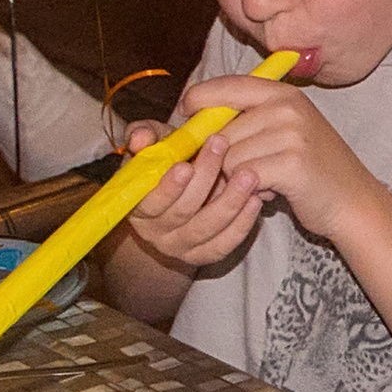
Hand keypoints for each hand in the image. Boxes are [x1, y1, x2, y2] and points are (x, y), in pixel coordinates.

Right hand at [117, 123, 262, 274]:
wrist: (178, 196)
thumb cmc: (164, 164)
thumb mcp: (151, 147)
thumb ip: (143, 137)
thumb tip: (140, 138)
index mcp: (136, 206)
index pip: (149, 202)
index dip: (168, 187)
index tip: (186, 166)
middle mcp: (155, 232)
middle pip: (182, 212)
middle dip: (205, 178)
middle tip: (223, 148)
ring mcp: (181, 246)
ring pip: (206, 229)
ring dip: (230, 202)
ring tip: (249, 176)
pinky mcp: (204, 255)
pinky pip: (224, 244)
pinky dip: (242, 224)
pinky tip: (256, 201)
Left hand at [164, 71, 379, 251]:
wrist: (353, 201)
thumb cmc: (312, 169)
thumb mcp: (285, 130)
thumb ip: (247, 119)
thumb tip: (193, 122)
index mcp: (283, 93)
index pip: (225, 86)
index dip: (198, 99)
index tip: (185, 114)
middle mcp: (287, 106)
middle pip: (221, 130)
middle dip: (222, 157)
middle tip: (247, 171)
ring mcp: (292, 133)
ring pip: (228, 156)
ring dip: (236, 177)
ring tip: (263, 181)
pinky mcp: (291, 163)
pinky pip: (243, 176)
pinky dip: (249, 190)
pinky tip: (269, 193)